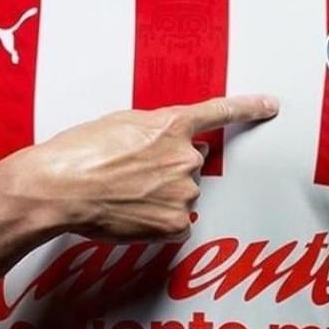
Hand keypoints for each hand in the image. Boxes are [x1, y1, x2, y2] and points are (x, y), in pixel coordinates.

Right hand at [33, 94, 279, 242]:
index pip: (220, 113)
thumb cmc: (78, 153)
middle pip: (190, 161)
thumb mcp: (119, 123)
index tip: (270, 105)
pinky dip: (158, 221)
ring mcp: (183, 191)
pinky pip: (177, 222)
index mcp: (171, 124)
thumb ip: (153, 130)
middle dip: (167, 165)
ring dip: (160, 193)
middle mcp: (184, 157)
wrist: (58, 188)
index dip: (249, 108)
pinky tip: (131, 214)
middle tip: (129, 171)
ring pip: (181, 192)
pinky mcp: (175, 223)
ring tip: (122, 193)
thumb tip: (164, 144)